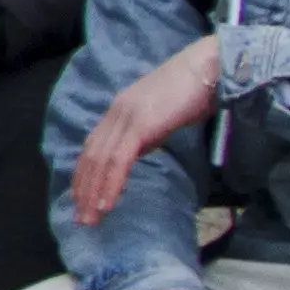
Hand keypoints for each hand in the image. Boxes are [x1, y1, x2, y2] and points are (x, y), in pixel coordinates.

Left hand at [64, 31, 223, 223]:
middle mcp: (115, 113)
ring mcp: (126, 118)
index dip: (84, 175)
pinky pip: (119, 161)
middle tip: (80, 219)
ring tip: (90, 221)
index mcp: (118, 111)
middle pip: (90, 157)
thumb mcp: (160, 116)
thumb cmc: (193, 92)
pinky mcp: (140, 125)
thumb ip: (145, 133)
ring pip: (100, 162)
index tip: (80, 200)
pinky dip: (110, 184)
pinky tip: (106, 205)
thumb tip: (136, 151)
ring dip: (92, 194)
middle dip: (83, 190)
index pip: (92, 148)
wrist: (208, 69)